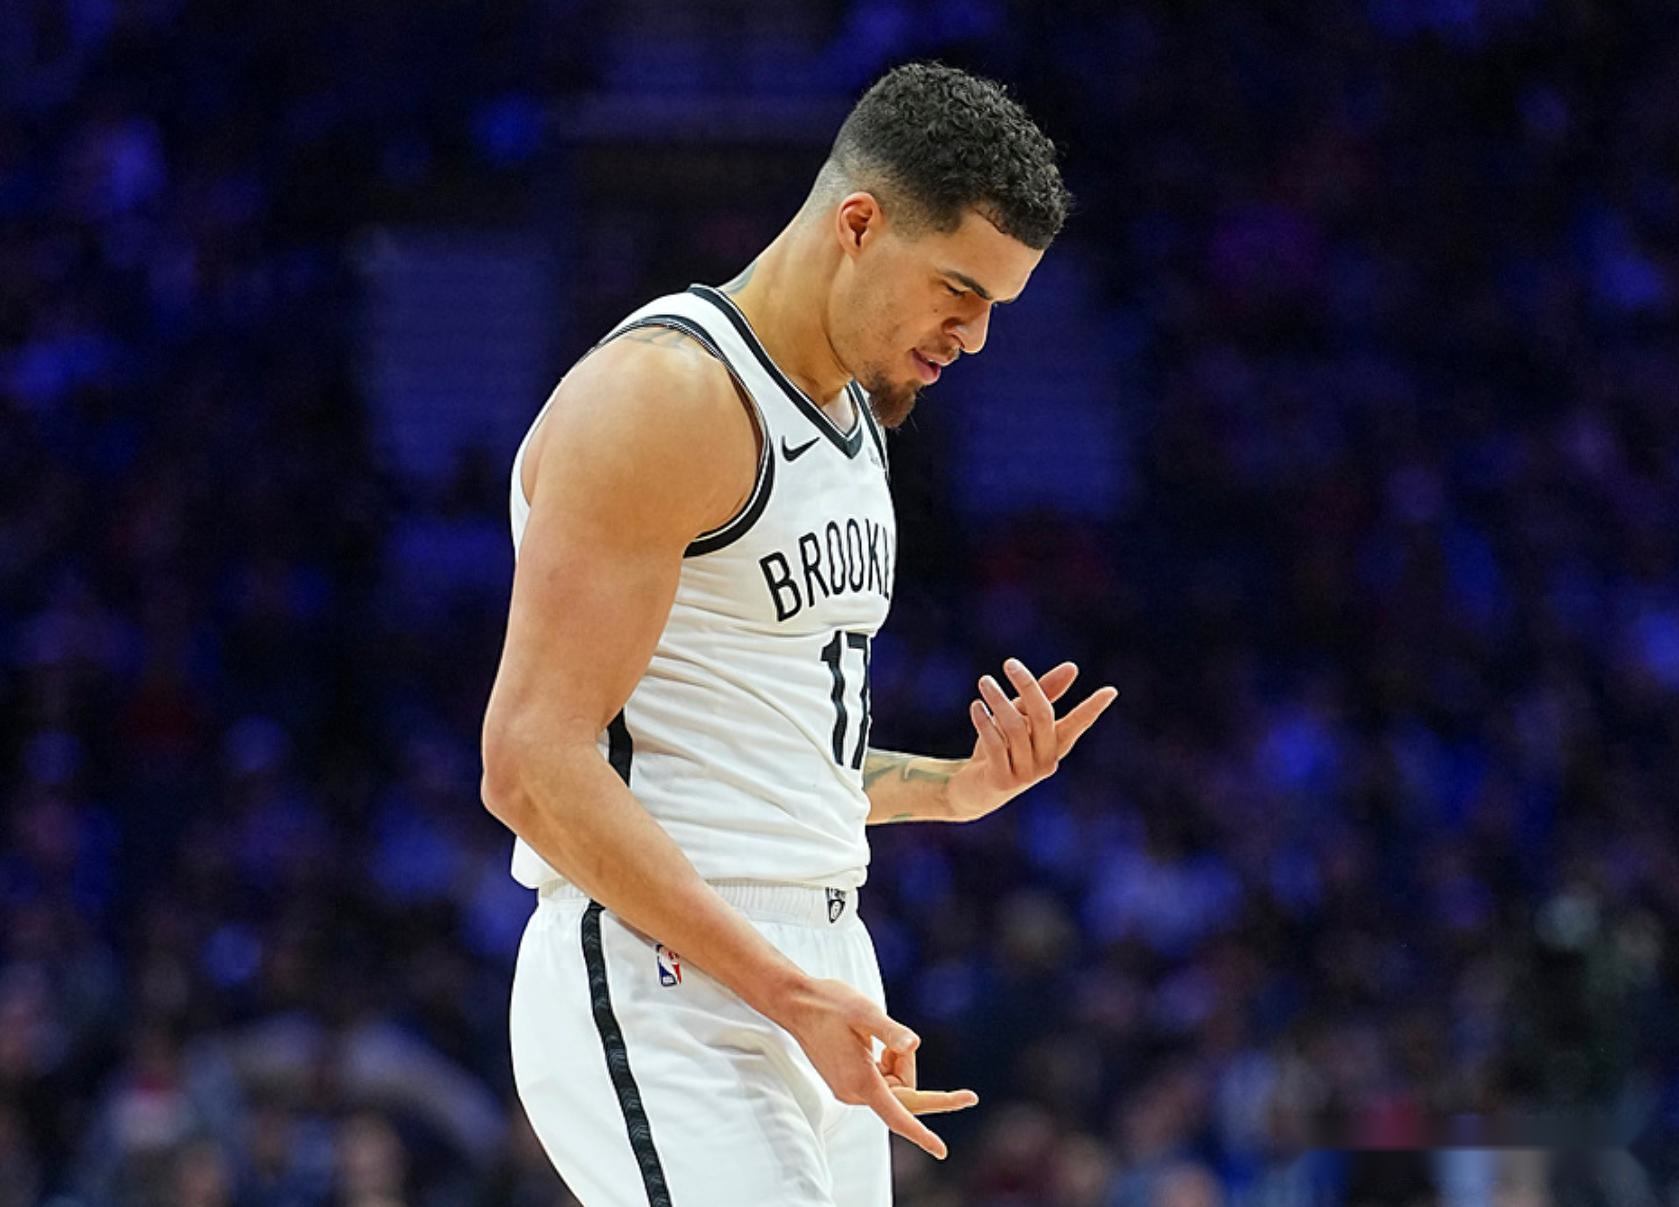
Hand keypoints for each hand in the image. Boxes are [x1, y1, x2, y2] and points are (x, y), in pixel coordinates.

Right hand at [774, 977, 962, 1158]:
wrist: (798, 1004)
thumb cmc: (831, 1005)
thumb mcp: (866, 1012)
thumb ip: (891, 1031)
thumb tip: (914, 1044)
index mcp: (861, 1081)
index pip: (898, 1116)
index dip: (922, 1135)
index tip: (941, 1151)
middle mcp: (854, 1093)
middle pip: (904, 1094)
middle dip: (906, 1065)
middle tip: (894, 1039)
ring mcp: (849, 1090)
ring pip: (894, 1086)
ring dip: (896, 1062)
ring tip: (876, 1036)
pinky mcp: (848, 1083)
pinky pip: (882, 1082)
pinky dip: (886, 1064)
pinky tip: (869, 1043)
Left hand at [948, 659, 1116, 820]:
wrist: (974, 789)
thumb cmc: (1002, 748)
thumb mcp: (1021, 718)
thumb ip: (1042, 694)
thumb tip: (1073, 668)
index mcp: (1056, 745)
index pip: (1078, 724)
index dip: (1092, 709)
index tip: (1111, 691)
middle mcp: (1047, 761)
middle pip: (1043, 717)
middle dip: (1027, 686)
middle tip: (1009, 663)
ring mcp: (1026, 774)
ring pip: (1015, 728)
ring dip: (998, 700)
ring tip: (985, 681)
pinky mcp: (1003, 781)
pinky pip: (995, 745)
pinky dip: (984, 722)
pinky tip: (976, 706)